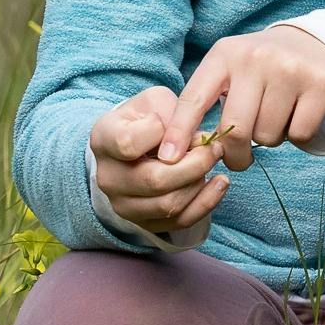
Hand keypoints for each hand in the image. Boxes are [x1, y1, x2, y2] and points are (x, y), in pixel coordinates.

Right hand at [88, 85, 233, 236]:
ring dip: (200, 181)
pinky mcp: (145, 222)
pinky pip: (181, 221)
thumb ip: (174, 114)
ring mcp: (124, 204)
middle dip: (195, 163)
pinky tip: (220, 182)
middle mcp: (108, 177)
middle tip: (214, 147)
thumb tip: (196, 141)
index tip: (180, 125)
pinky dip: (207, 202)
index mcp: (104, 140)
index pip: (128, 143)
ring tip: (212, 161)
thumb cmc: (148, 119)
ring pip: (170, 205)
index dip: (162, 134)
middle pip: (155, 181)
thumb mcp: (156, 103)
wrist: (136, 145)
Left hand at [167, 24, 324, 159]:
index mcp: (225, 54)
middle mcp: (255, 58)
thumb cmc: (265, 69)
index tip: (169, 159)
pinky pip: (299, 133)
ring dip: (270, 139)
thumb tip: (184, 150)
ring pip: (268, 135)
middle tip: (240, 160)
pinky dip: (297, 136)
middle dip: (235, 154)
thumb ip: (208, 100)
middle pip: (235, 129)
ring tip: (277, 119)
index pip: (194, 99)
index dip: (179, 132)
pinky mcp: (321, 84)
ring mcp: (290, 69)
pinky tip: (299, 116)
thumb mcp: (232, 69)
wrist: (321, 45)